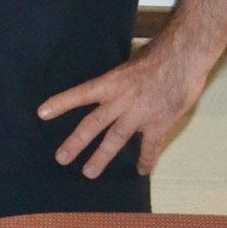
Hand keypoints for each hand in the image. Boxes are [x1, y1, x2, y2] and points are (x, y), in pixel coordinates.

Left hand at [36, 48, 205, 177]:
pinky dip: (146, 159)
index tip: (42, 113)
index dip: (61, 103)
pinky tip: (142, 171)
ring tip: (88, 172)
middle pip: (93, 125)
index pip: (80, 94)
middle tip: (61, 158)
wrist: (184, 57)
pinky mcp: (159, 123)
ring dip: (101, 157)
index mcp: (111, 82)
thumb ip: (118, 83)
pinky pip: (150, 146)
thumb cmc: (158, 55)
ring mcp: (139, 114)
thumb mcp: (129, 65)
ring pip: (115, 139)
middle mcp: (121, 100)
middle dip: (75, 143)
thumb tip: (111, 93)